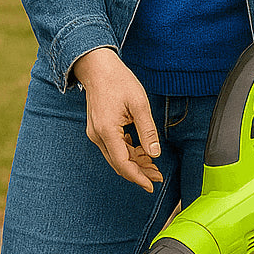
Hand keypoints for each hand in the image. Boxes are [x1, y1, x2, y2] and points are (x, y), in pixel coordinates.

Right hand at [71, 48, 162, 191]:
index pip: (123, 164)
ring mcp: (96, 133)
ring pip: (117, 157)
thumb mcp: (139, 104)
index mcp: (107, 131)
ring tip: (153, 164)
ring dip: (134, 163)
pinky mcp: (98, 129)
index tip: (151, 185)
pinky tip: (142, 150)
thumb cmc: (117, 81)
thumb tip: (155, 153)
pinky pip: (114, 148)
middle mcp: (98, 136)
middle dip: (139, 172)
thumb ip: (148, 130)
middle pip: (120, 164)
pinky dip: (128, 152)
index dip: (138, 177)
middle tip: (157, 176)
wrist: (97, 67)